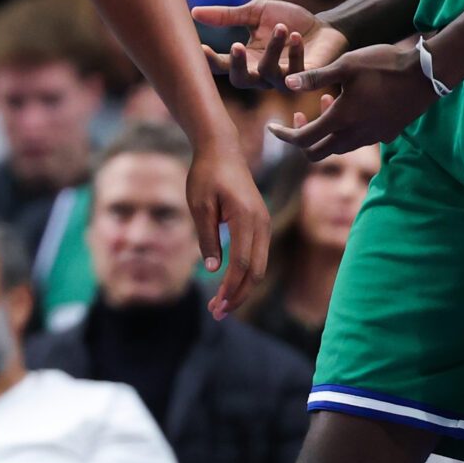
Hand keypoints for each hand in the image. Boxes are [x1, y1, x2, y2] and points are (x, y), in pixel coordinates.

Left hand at [187, 140, 269, 317]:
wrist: (222, 150)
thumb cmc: (206, 175)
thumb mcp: (199, 206)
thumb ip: (207, 237)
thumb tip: (214, 270)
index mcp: (245, 218)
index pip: (242, 263)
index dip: (230, 288)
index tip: (216, 306)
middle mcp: (261, 223)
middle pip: (255, 270)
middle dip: (238, 295)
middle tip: (217, 313)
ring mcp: (264, 223)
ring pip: (259, 266)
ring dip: (242, 287)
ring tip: (221, 305)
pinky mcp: (260, 224)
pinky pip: (257, 255)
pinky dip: (245, 274)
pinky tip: (230, 284)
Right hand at [192, 0, 347, 91]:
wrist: (325, 25)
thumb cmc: (288, 20)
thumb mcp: (255, 13)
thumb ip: (227, 16)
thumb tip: (194, 12)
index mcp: (246, 60)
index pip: (221, 65)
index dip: (209, 61)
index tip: (199, 47)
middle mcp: (261, 75)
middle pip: (241, 81)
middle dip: (237, 65)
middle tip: (236, 45)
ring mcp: (284, 79)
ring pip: (270, 74)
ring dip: (274, 50)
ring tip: (281, 27)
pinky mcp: (307, 79)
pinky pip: (298, 72)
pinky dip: (295, 53)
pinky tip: (295, 36)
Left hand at [272, 40, 435, 158]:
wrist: (428, 73)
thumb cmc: (384, 64)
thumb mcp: (346, 65)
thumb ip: (315, 77)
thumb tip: (285, 83)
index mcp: (342, 119)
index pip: (303, 140)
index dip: (283, 135)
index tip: (270, 126)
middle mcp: (356, 135)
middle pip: (318, 153)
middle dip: (302, 139)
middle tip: (296, 116)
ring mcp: (374, 137)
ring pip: (339, 147)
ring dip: (326, 131)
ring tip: (325, 100)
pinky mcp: (388, 134)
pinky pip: (359, 140)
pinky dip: (346, 130)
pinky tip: (350, 107)